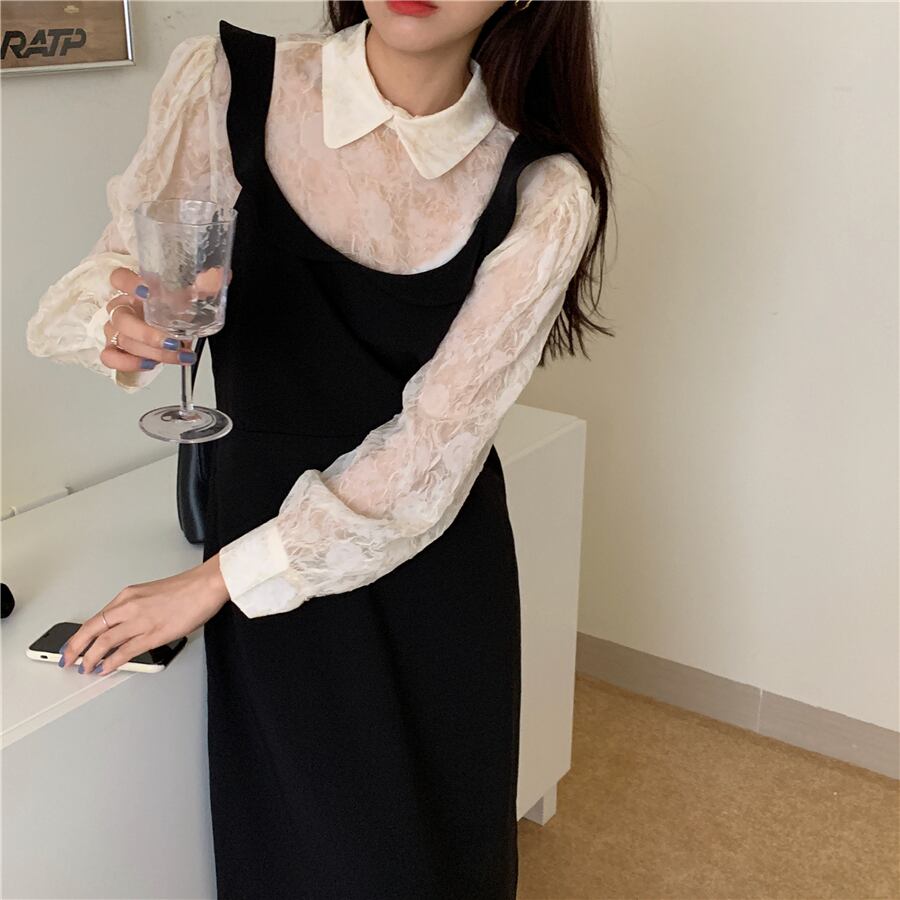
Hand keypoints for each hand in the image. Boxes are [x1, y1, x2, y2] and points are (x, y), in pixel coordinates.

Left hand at [58, 554, 229, 675]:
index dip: (79, 635)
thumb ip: (136, 610)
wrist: (206, 585)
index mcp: (128, 595)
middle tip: (67, 660)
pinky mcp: (154, 633)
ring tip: (85, 668)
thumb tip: (126, 629)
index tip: (72, 646)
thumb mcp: (152, 595)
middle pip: (92, 629)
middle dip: (75, 648)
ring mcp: (141, 620)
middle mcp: (130, 606)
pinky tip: (106, 668)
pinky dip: (112, 661)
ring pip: (104, 641)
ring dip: (91, 657)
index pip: (95, 618)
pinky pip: (126, 650)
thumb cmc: (186, 589)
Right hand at [99, 267, 196, 375]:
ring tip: (178, 355)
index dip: (128, 284)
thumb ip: (203, 286)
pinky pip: (110, 357)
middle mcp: (122, 307)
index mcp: (135, 289)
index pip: (119, 278)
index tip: (146, 291)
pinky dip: (129, 363)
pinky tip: (150, 363)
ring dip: (152, 352)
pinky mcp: (115, 348)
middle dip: (147, 334)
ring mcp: (116, 329)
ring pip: (122, 340)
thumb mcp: (189, 296)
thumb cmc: (171, 308)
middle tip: (173, 341)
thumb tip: (216, 276)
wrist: (168, 328)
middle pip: (121, 318)